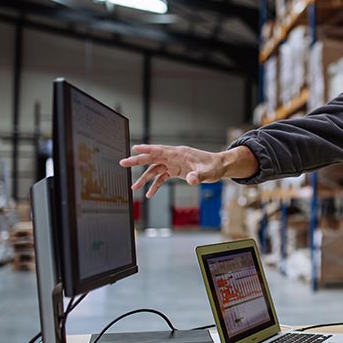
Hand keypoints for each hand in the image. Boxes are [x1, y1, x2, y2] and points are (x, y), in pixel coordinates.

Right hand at [120, 145, 258, 197]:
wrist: (219, 167)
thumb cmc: (214, 166)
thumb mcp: (208, 173)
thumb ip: (199, 176)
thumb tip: (191, 180)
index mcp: (179, 153)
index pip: (160, 150)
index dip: (146, 148)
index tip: (134, 148)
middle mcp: (174, 157)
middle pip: (152, 158)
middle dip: (137, 161)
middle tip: (123, 163)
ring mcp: (174, 164)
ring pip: (155, 169)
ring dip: (144, 178)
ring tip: (134, 188)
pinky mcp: (176, 171)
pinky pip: (162, 177)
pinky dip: (155, 185)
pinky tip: (149, 194)